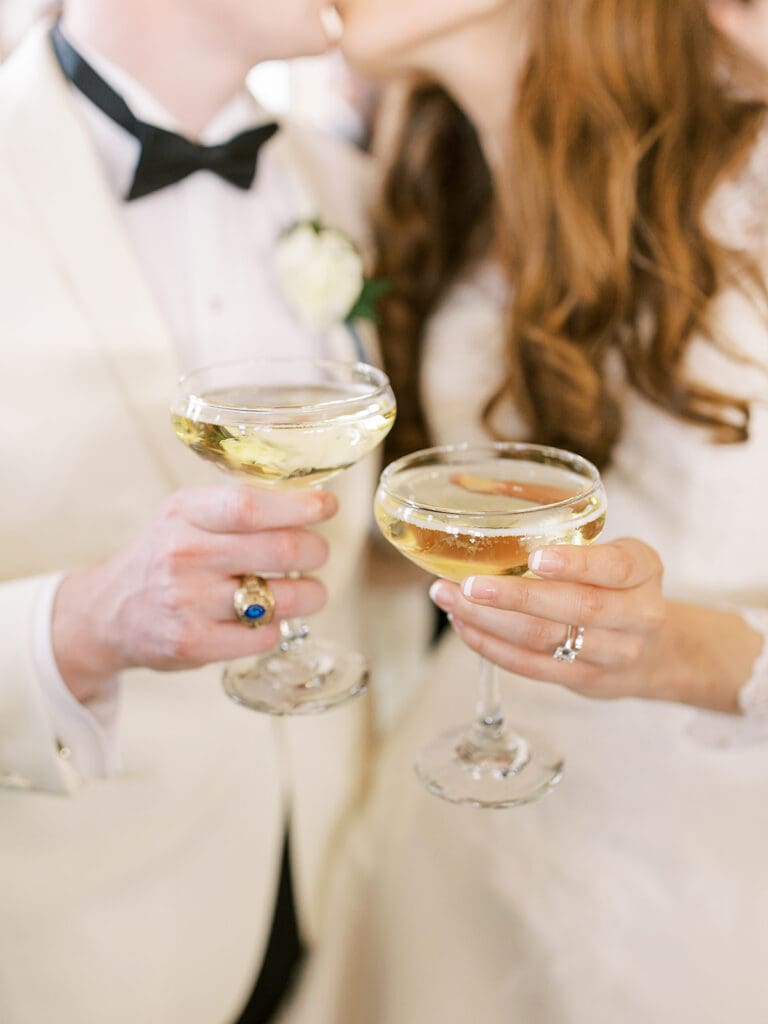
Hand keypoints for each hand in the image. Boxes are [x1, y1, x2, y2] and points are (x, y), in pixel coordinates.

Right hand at [53, 486, 336, 701]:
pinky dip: (279, 627)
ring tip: (309, 591)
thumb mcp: (185, 514)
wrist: (109, 611)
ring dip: (311, 594)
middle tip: (319, 552)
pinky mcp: (194, 644)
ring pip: (282, 599)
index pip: (250, 505)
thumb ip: (237, 505)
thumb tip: (311, 498)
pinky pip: (266, 636)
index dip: (299, 506)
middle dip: (317, 550)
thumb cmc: (164, 554)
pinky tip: (269, 618)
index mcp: (185, 513)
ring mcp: (188, 603)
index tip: (328, 505)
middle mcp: (184, 555)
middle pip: (280, 550)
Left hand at [429, 538, 668, 701]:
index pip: (615, 567)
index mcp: (643, 570)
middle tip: (470, 584)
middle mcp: (636, 614)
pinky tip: (466, 626)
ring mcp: (612, 653)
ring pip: (546, 639)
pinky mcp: (584, 679)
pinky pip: (532, 667)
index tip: (536, 557)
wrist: (655, 651)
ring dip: (490, 621)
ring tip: (451, 599)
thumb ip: (567, 534)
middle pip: (576, 608)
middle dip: (516, 596)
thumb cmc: (618, 586)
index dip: (576, 564)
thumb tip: (483, 508)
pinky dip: (493, 646)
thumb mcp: (614, 553)